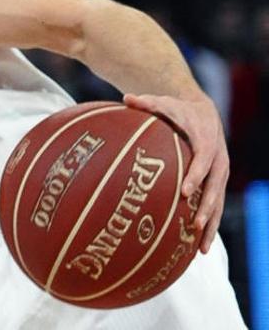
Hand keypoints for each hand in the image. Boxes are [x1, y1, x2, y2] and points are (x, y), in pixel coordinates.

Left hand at [124, 93, 228, 252]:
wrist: (202, 112)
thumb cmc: (177, 109)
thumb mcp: (164, 102)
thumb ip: (147, 102)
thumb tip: (126, 97)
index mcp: (207, 141)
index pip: (204, 160)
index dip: (196, 176)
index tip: (185, 191)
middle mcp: (218, 160)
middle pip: (215, 186)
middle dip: (206, 206)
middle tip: (193, 224)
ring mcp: (219, 174)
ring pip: (218, 202)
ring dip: (211, 224)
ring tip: (201, 247)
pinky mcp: (216, 183)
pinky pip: (215, 207)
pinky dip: (209, 226)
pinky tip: (200, 248)